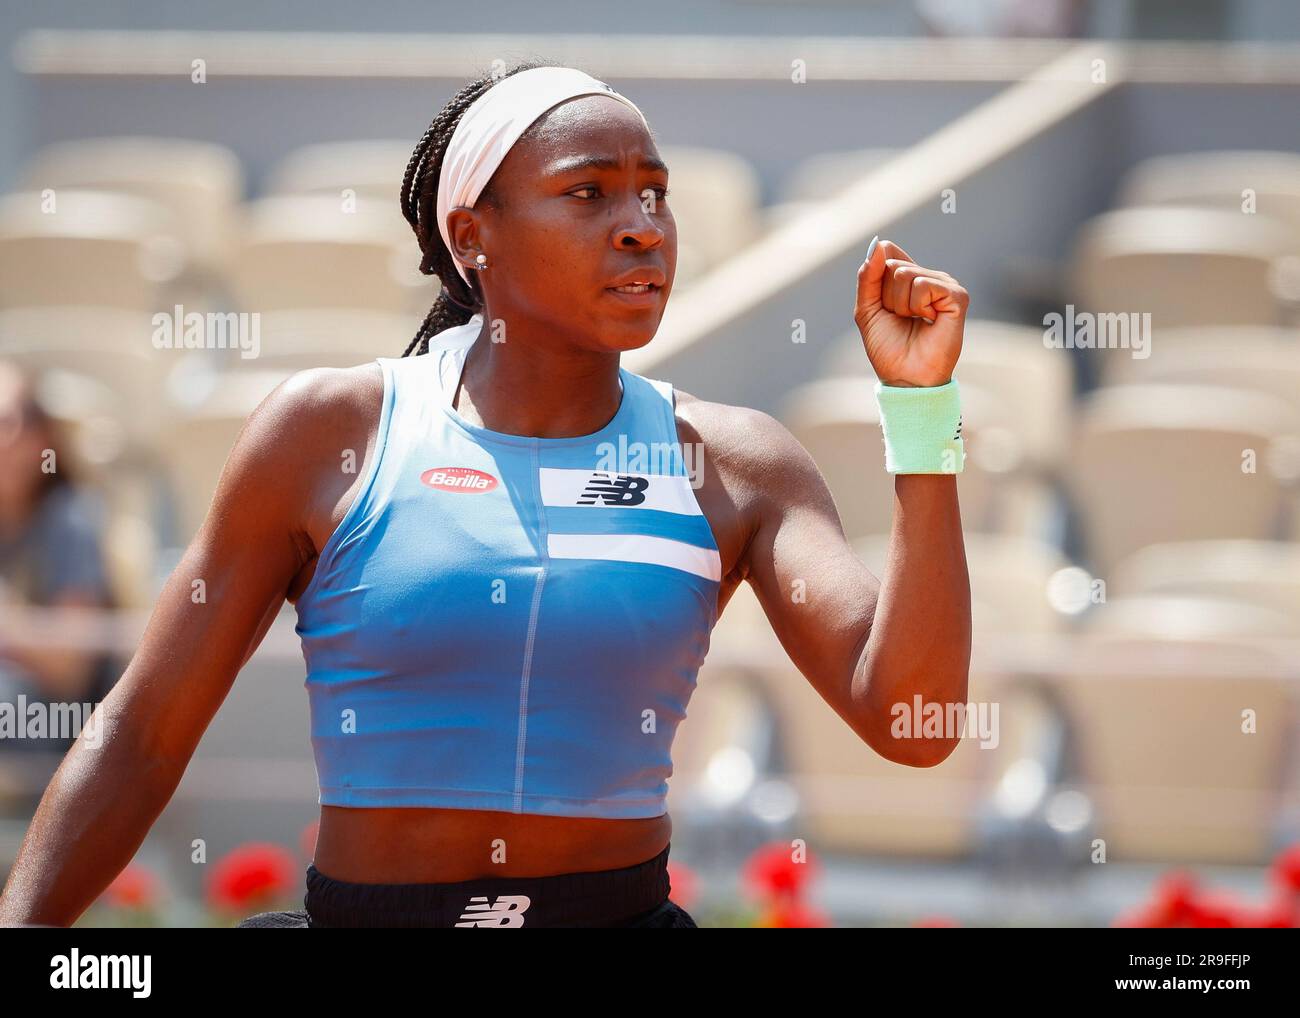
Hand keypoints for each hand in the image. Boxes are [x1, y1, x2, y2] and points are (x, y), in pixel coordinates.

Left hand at [854, 238, 967, 386]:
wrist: (905, 377)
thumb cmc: (888, 347)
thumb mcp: (867, 309)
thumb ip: (867, 277)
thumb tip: (878, 244)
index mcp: (909, 278)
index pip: (886, 252)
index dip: (876, 276)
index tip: (881, 304)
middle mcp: (928, 277)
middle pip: (892, 265)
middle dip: (886, 297)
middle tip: (900, 318)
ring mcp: (945, 285)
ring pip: (905, 274)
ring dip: (900, 304)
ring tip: (914, 321)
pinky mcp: (957, 295)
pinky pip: (922, 285)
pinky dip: (917, 306)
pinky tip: (928, 320)